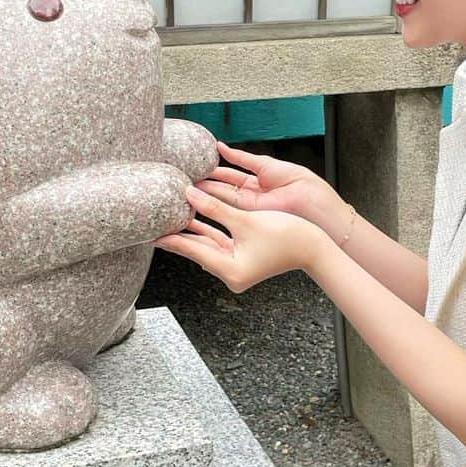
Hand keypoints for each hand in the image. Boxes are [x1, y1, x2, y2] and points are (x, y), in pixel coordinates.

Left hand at [153, 183, 325, 292]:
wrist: (314, 246)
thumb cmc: (286, 235)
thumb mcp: (245, 219)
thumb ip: (214, 207)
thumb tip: (189, 193)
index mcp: (230, 270)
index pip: (194, 250)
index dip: (172, 238)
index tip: (152, 233)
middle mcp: (231, 273)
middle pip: (197, 249)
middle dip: (177, 235)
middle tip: (153, 226)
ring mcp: (237, 267)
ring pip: (207, 245)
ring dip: (192, 230)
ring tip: (169, 219)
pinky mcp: (243, 259)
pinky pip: (219, 243)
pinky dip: (208, 230)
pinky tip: (194, 219)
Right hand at [191, 140, 349, 241]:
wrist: (312, 203)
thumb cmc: (298, 182)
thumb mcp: (266, 165)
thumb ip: (241, 157)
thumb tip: (220, 147)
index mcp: (259, 180)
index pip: (230, 175)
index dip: (214, 171)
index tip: (197, 165)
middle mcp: (252, 196)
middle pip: (223, 188)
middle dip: (205, 183)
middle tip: (185, 178)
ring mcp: (250, 208)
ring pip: (222, 199)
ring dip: (204, 193)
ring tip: (186, 186)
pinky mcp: (249, 218)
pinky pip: (227, 209)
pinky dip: (212, 203)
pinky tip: (198, 197)